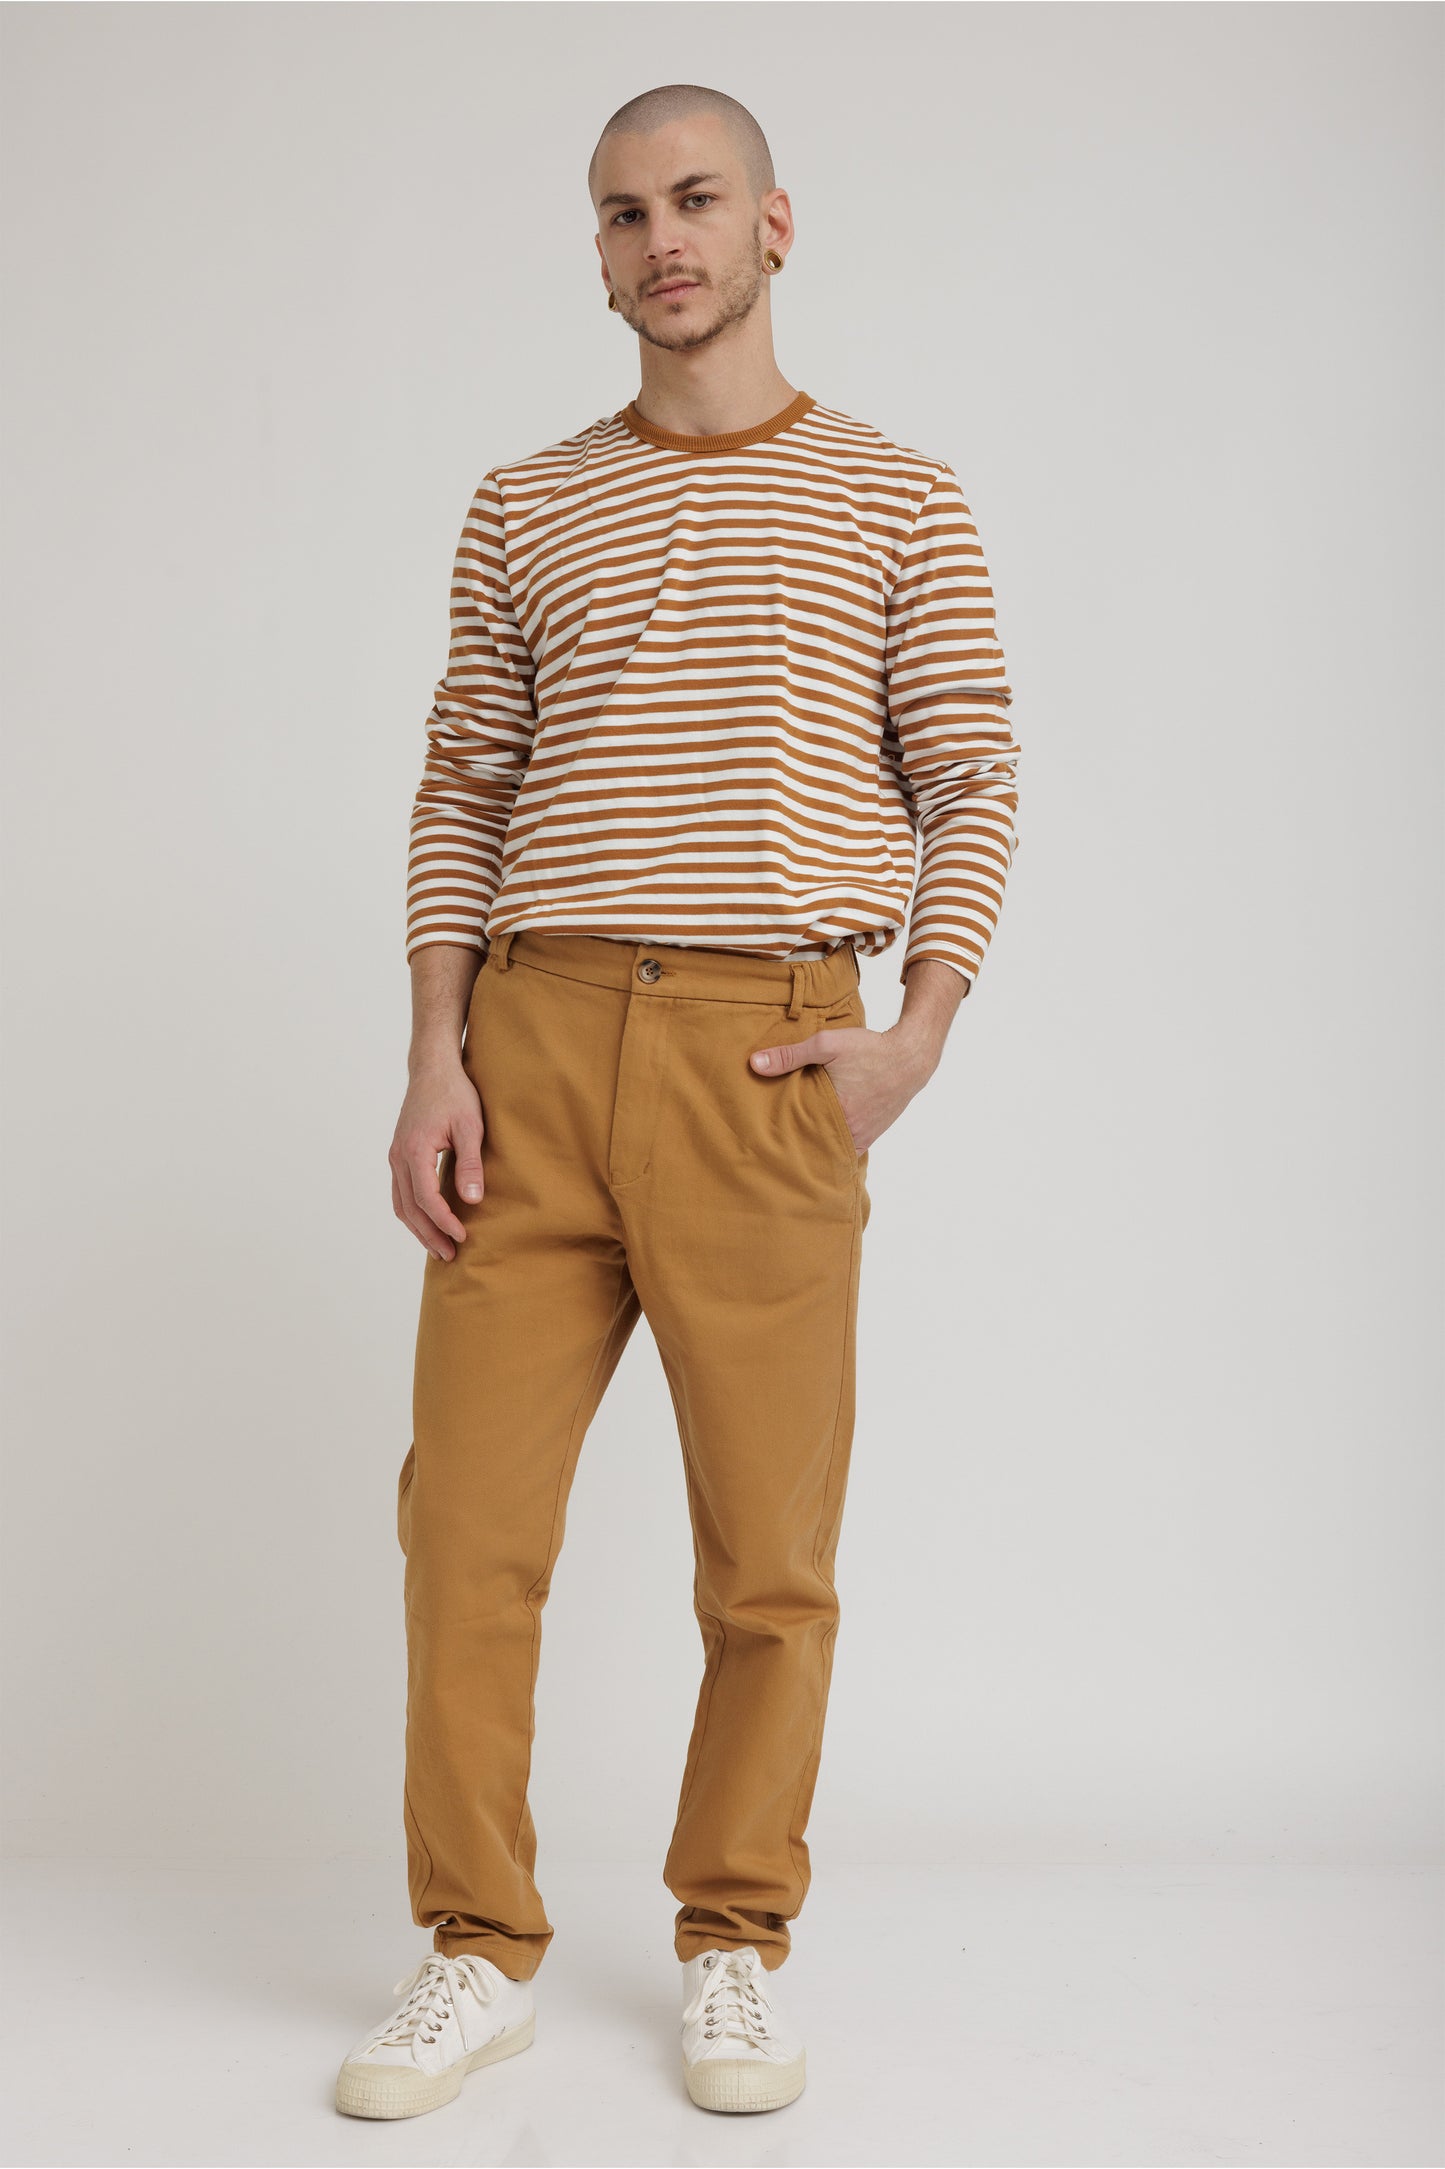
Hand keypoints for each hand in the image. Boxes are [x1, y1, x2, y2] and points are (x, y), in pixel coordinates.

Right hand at [389, 1058, 485, 1260]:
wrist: (433, 1069)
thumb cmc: (455, 1094)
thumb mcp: (470, 1127)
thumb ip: (470, 1164)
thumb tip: (473, 1200)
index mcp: (414, 1150)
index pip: (427, 1199)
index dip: (444, 1222)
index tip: (463, 1237)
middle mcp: (398, 1156)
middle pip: (410, 1208)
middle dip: (430, 1235)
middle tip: (450, 1256)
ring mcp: (395, 1156)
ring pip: (401, 1204)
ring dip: (418, 1229)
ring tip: (438, 1248)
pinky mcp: (399, 1154)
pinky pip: (401, 1193)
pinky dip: (412, 1213)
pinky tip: (428, 1224)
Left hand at [748, 1021, 937, 1152]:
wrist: (911, 1056)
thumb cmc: (869, 1049)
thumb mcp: (827, 1045)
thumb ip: (789, 1055)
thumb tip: (754, 1064)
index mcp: (837, 1115)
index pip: (800, 1137)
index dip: (782, 1140)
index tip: (764, 1140)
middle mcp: (851, 1132)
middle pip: (815, 1147)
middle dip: (796, 1146)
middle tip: (773, 1144)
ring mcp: (864, 1136)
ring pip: (832, 1150)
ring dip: (815, 1146)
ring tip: (792, 1143)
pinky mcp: (872, 1134)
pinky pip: (848, 1149)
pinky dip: (834, 1146)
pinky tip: (820, 1139)